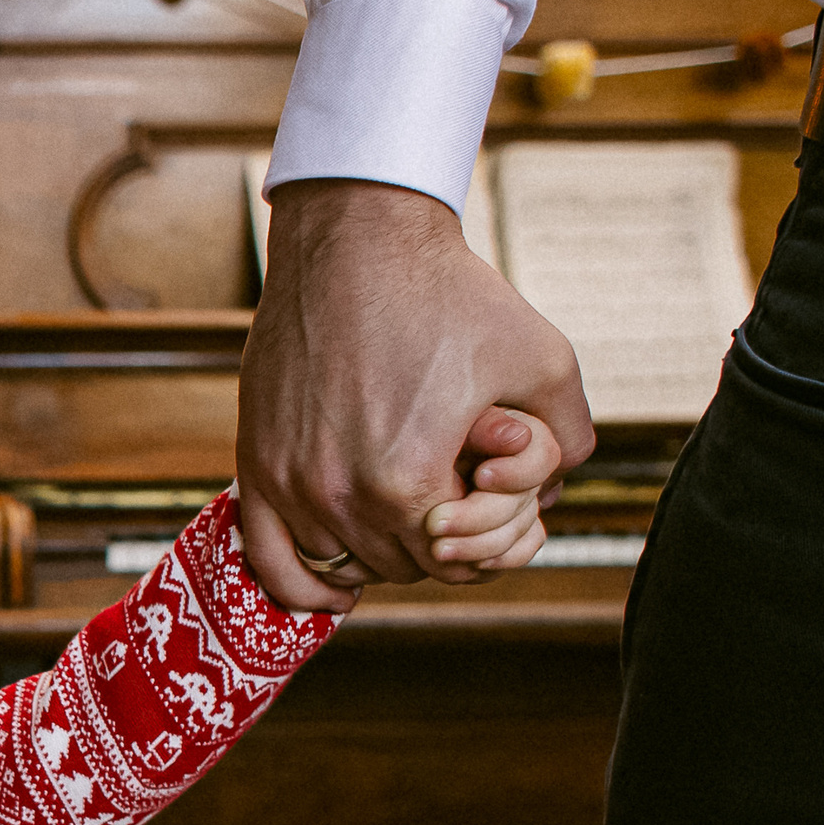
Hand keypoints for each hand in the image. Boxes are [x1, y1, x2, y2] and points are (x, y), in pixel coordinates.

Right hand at [236, 179, 594, 614]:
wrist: (356, 241)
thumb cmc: (448, 293)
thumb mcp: (544, 358)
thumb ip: (569, 437)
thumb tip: (557, 490)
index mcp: (409, 483)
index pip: (458, 560)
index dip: (486, 531)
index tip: (487, 492)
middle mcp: (340, 496)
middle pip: (403, 569)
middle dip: (437, 539)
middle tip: (452, 494)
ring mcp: (289, 484)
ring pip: (344, 565)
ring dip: (379, 551)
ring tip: (405, 512)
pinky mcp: (255, 465)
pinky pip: (271, 561)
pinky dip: (305, 584)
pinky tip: (338, 584)